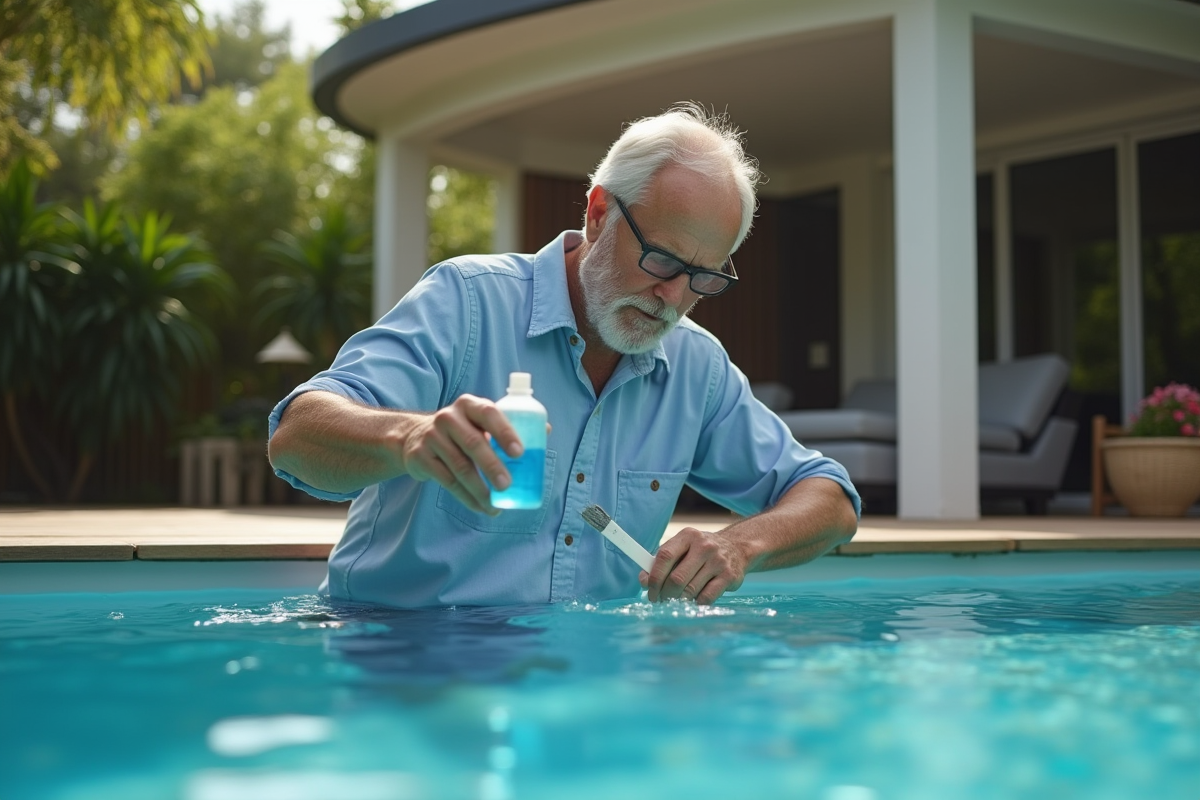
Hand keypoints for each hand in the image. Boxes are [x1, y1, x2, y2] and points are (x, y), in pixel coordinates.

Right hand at [396, 394, 521, 515]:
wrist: (415, 437)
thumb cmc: (461, 430)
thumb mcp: (480, 422)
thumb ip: (509, 425)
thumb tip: (546, 431)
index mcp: (469, 405)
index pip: (489, 414)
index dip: (505, 432)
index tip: (520, 453)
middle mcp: (448, 417)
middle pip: (473, 443)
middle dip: (492, 466)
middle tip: (508, 485)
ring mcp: (432, 437)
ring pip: (459, 467)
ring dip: (479, 489)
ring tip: (495, 506)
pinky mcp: (421, 458)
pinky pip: (447, 481)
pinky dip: (466, 497)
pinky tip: (480, 507)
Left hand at [639, 527, 747, 604]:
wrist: (737, 548)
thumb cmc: (700, 551)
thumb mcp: (682, 548)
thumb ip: (661, 562)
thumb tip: (644, 581)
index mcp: (687, 536)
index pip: (664, 556)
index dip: (654, 577)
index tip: (650, 591)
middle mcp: (704, 546)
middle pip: (677, 578)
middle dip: (666, 594)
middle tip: (662, 600)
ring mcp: (718, 561)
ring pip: (690, 590)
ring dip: (680, 600)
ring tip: (677, 600)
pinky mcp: (729, 576)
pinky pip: (706, 598)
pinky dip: (696, 603)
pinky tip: (694, 600)